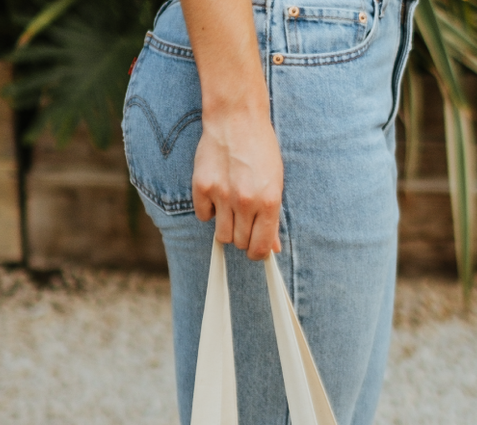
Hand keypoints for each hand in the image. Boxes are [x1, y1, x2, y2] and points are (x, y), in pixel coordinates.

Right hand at [192, 109, 283, 260]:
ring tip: (230, 206)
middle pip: (240, 243)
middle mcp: (245, 202)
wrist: (236, 118)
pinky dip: (209, 209)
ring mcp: (222, 195)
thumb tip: (272, 248)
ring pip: (221, 235)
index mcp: (268, 202)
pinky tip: (216, 192)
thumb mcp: (275, 182)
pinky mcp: (202, 186)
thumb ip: (272, 218)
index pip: (259, 248)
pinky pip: (203, 215)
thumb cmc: (260, 149)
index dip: (258, 253)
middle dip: (243, 236)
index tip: (256, 249)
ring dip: (226, 226)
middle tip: (244, 218)